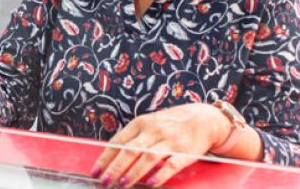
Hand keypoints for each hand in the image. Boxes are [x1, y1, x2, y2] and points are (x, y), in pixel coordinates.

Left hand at [91, 103, 229, 187]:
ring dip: (133, 172)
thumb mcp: (149, 124)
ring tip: (121, 184)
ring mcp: (170, 141)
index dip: (105, 157)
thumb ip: (133, 138)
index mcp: (141, 123)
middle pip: (130, 150)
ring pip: (147, 157)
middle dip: (115, 167)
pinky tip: (150, 183)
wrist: (203, 118)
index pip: (118, 141)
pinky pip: (171, 164)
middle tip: (104, 181)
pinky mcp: (186, 151)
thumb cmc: (170, 124)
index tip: (96, 171)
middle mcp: (154, 130)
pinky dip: (160, 174)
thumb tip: (111, 156)